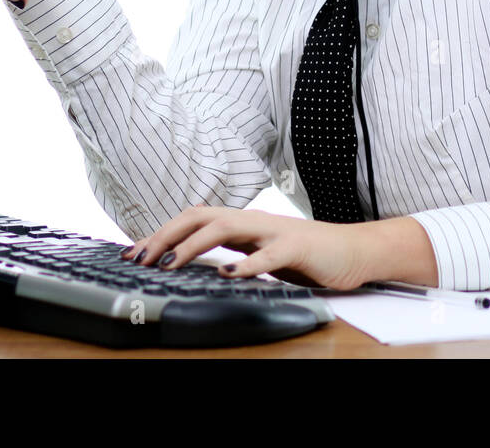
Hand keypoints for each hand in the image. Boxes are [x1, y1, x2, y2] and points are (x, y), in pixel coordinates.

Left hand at [118, 207, 375, 289]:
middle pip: (201, 215)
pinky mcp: (297, 248)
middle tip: (140, 257)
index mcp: (243, 224)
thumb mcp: (260, 253)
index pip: (194, 219)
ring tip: (170, 263)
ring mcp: (275, 231)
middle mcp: (254, 221)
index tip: (134, 251)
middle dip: (166, 235)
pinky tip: (228, 274)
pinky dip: (247, 264)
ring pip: (226, 228)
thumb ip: (233, 252)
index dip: (162, 233)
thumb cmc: (307, 255)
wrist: (355, 251)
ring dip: (193, 244)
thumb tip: (195, 262)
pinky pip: (268, 254)